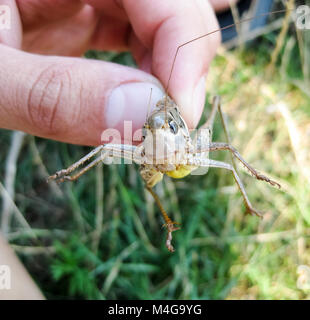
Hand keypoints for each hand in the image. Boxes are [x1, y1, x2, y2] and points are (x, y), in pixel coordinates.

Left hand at [0, 0, 231, 145]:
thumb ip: (58, 97)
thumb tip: (144, 120)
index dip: (187, 49)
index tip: (181, 118)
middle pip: (170, 7)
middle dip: (181, 68)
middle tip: (169, 126)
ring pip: (158, 28)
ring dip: (165, 79)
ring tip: (149, 119)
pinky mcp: (83, 21)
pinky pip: (134, 42)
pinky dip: (146, 80)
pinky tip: (135, 105)